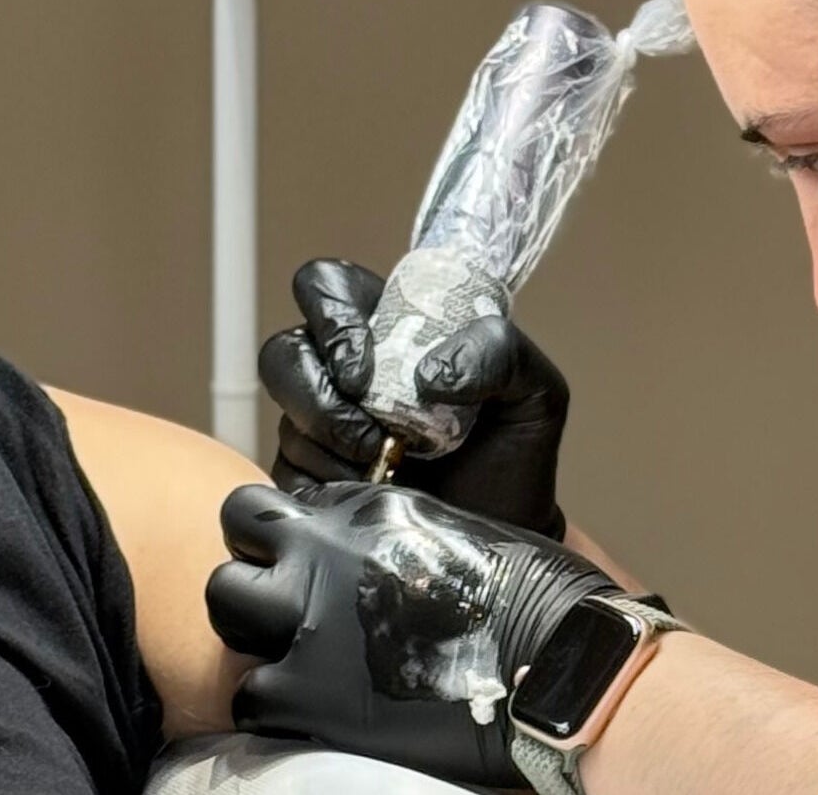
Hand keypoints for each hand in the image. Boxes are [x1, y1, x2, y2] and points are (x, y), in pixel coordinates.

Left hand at [207, 481, 618, 786]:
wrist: (557, 659)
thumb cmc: (531, 597)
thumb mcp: (453, 531)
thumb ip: (388, 540)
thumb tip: (362, 564)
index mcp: (364, 508)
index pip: (277, 506)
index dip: (287, 538)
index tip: (310, 567)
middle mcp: (322, 553)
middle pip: (232, 547)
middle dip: (252, 574)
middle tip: (288, 612)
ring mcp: (307, 622)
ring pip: (225, 617)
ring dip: (254, 637)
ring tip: (296, 662)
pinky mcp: (305, 695)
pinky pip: (248, 699)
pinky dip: (273, 709)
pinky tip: (314, 712)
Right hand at [260, 256, 572, 538]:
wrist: (501, 531)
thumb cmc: (512, 453)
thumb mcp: (533, 391)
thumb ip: (500, 353)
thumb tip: (431, 373)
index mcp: (390, 329)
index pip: (328, 287)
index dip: (330, 314)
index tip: (364, 365)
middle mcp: (343, 373)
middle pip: (284, 352)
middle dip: (317, 391)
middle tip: (370, 428)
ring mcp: (319, 426)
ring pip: (287, 418)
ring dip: (331, 443)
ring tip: (385, 466)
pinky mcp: (307, 480)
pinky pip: (287, 473)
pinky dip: (327, 483)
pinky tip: (371, 493)